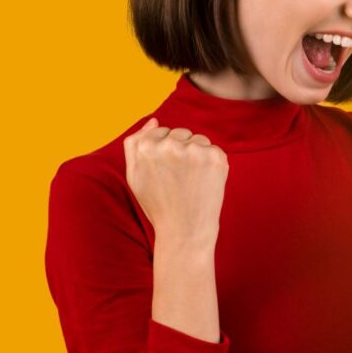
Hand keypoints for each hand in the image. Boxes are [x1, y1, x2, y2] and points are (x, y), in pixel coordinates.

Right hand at [122, 116, 229, 245]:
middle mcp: (170, 145)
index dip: (165, 152)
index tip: (166, 172)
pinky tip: (204, 182)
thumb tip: (154, 120)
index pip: (160, 132)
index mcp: (146, 147)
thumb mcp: (135, 176)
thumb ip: (135, 144)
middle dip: (181, 150)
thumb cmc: (158, 204)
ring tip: (192, 182)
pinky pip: (214, 150)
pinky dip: (212, 163)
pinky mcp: (216, 157)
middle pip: (180, 133)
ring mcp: (195, 150)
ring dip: (197, 155)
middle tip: (179, 180)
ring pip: (198, 140)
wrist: (185, 231)